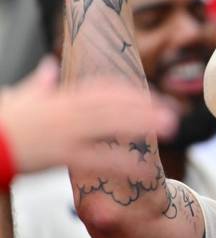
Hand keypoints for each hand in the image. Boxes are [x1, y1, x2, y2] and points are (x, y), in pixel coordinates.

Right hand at [0, 57, 174, 173]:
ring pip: (112, 125)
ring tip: (170, 130)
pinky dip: (125, 164)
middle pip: (114, 105)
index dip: (129, 92)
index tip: (151, 96)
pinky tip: (146, 170)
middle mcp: (67, 111)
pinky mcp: (61, 155)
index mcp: (60, 98)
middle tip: (174, 113)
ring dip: (143, 125)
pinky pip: (101, 160)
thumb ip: (39, 84)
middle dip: (145, 107)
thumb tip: (48, 66)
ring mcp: (66, 132)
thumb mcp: (19, 97)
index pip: (102, 90)